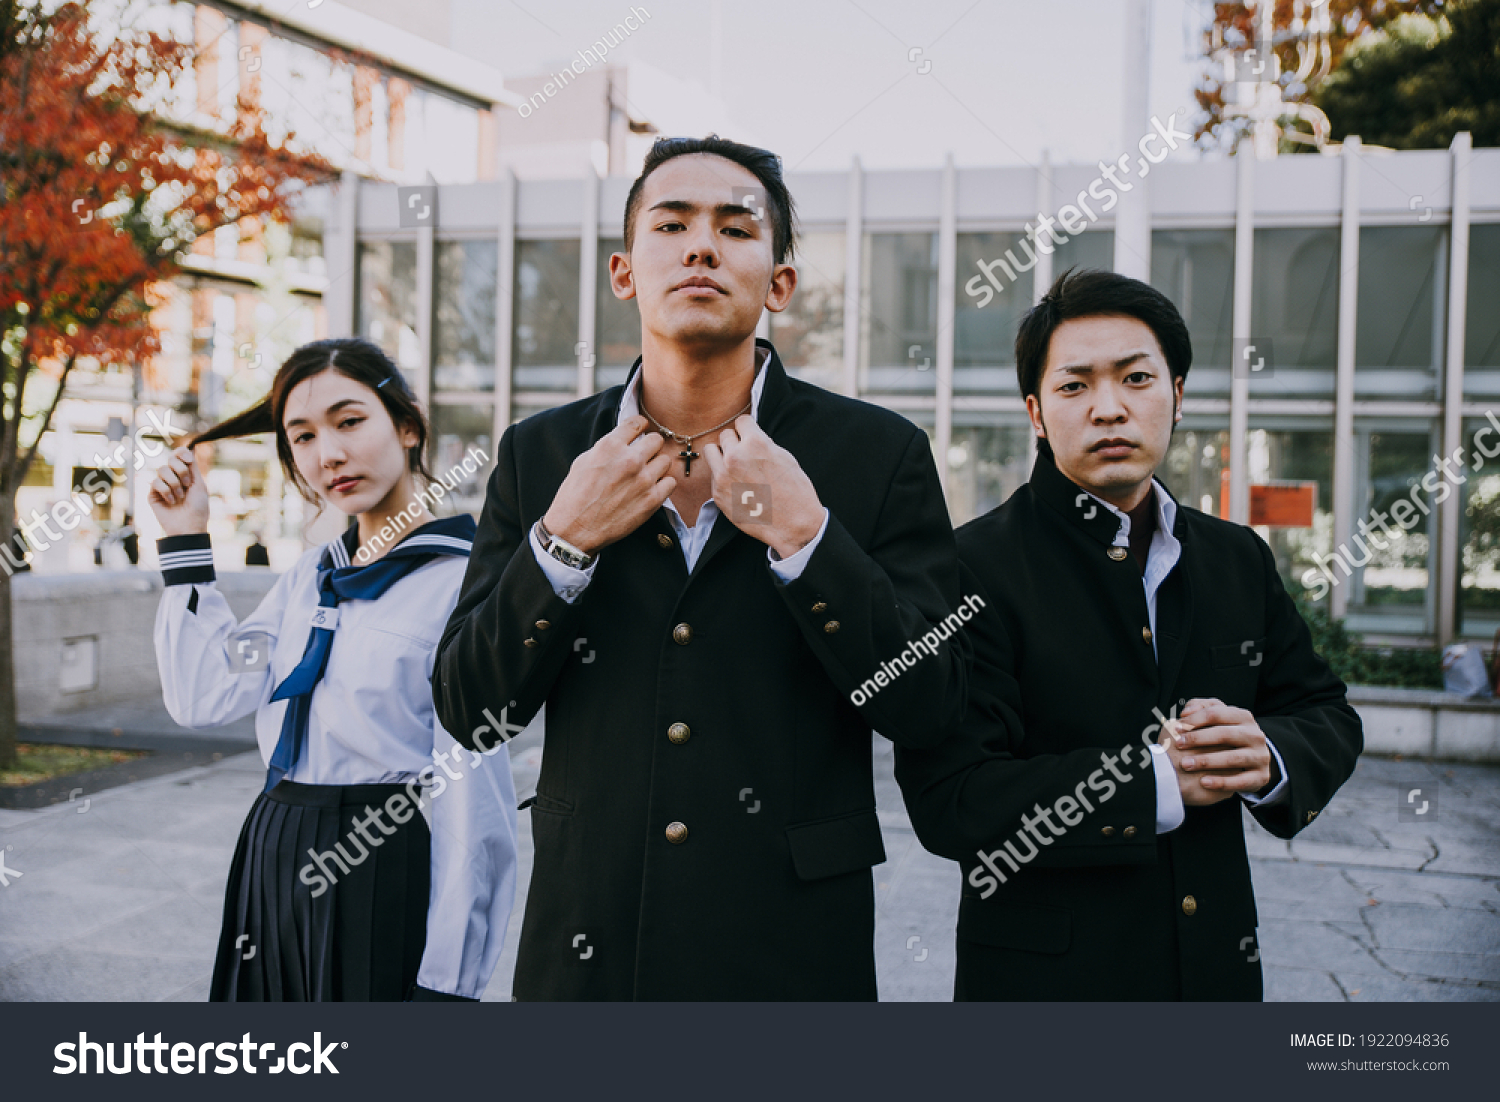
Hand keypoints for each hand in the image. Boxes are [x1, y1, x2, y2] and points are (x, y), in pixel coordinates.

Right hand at [147, 445, 209, 535]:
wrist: (189, 526)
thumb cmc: (198, 508)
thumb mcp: (199, 485)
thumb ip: (193, 468)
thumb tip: (189, 450)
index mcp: (185, 473)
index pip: (178, 454)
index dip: (181, 453)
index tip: (188, 460)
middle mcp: (173, 477)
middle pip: (170, 459)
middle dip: (181, 471)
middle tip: (187, 484)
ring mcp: (162, 485)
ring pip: (162, 470)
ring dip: (174, 483)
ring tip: (180, 497)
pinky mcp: (153, 494)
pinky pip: (156, 482)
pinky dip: (166, 492)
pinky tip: (171, 502)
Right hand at [543, 416, 675, 554]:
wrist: (574, 529)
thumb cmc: (575, 496)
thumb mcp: (583, 461)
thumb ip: (606, 448)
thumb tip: (622, 440)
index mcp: (610, 446)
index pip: (637, 423)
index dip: (640, 426)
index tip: (641, 432)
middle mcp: (630, 460)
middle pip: (657, 440)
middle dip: (650, 446)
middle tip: (644, 455)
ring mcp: (644, 480)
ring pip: (666, 460)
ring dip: (657, 466)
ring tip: (646, 475)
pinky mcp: (652, 500)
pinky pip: (671, 483)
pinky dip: (663, 485)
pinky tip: (652, 489)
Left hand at [702, 415, 823, 557]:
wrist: (793, 524)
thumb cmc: (795, 491)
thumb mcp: (784, 457)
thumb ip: (763, 444)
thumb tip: (751, 438)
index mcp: (755, 443)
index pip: (741, 421)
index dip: (748, 430)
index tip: (750, 437)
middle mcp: (735, 456)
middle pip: (725, 435)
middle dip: (735, 443)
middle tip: (746, 455)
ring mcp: (723, 475)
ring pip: (711, 451)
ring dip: (721, 455)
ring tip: (734, 466)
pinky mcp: (717, 493)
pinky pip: (713, 475)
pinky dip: (722, 477)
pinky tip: (738, 486)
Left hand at [1160, 697, 1271, 805]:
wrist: (1249, 761)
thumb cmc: (1222, 736)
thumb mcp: (1215, 719)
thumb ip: (1199, 708)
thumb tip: (1186, 713)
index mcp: (1244, 717)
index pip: (1216, 713)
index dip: (1194, 720)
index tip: (1176, 728)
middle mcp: (1256, 735)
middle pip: (1225, 734)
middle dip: (1198, 739)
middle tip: (1178, 745)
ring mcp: (1260, 756)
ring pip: (1233, 758)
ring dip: (1207, 761)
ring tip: (1186, 765)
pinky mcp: (1261, 777)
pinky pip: (1241, 781)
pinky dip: (1222, 782)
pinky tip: (1204, 782)